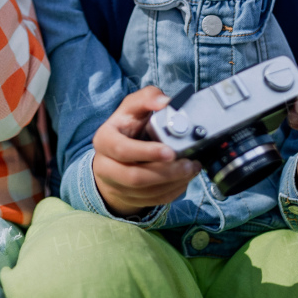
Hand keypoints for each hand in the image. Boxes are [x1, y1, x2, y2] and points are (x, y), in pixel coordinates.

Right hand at [93, 86, 200, 217]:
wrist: (114, 155)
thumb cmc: (126, 127)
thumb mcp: (132, 107)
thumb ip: (148, 98)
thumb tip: (166, 102)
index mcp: (104, 139)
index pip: (121, 149)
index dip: (146, 152)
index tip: (170, 151)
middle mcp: (105, 165)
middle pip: (135, 177)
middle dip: (166, 172)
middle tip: (189, 163)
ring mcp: (116, 185)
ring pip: (147, 192)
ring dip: (174, 182)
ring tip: (192, 168)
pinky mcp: (129, 198)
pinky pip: (154, 200)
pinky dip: (173, 191)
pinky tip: (185, 179)